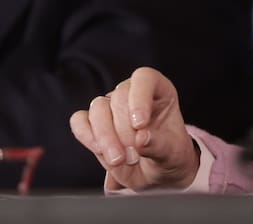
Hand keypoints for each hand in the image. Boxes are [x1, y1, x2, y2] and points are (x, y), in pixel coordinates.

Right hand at [69, 67, 198, 190]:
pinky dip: (87, 136)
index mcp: (158, 91)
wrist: (156, 174)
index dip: (139, 98)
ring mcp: (111, 106)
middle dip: (124, 131)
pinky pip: (80, 121)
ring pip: (98, 108)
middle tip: (134, 157)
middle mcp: (132, 93)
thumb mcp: (173, 154)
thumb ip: (160, 145)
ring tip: (120, 160)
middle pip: (118, 97)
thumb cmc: (169, 157)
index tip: (140, 125)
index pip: (144, 78)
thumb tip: (142, 138)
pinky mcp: (93, 123)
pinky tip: (101, 151)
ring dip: (106, 137)